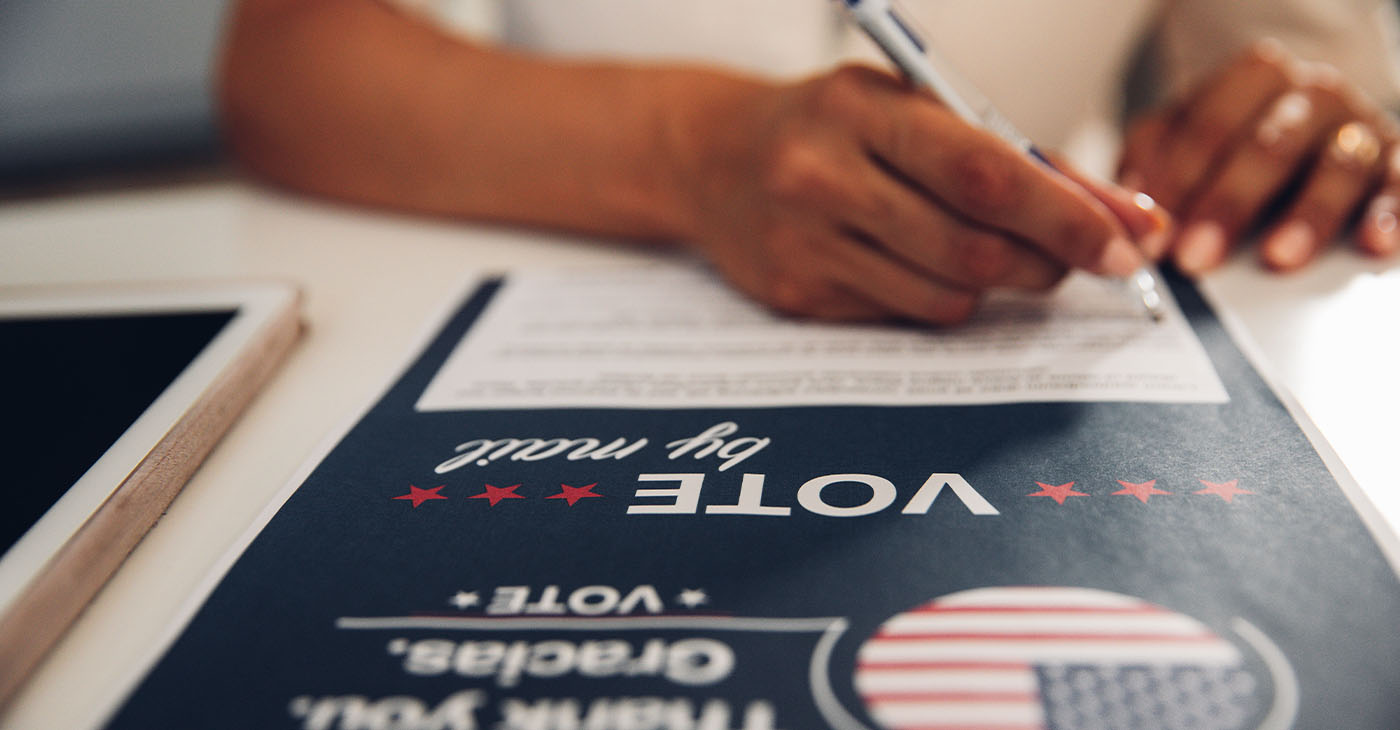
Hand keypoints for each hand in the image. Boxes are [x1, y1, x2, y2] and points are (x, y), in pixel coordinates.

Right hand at [672, 65, 1163, 324]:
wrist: (712, 159)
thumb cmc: (835, 126)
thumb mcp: (916, 108)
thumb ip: (1013, 156)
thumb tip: (1120, 217)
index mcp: (862, 110)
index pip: (983, 174)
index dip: (1065, 215)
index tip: (1126, 243)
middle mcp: (823, 177)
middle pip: (970, 248)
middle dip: (1047, 262)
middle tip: (1081, 258)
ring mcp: (805, 243)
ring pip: (945, 297)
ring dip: (998, 286)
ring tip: (992, 252)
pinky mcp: (795, 296)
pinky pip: (904, 316)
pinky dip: (939, 298)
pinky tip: (921, 263)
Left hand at [1119, 40, 1399, 273]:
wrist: (1311, 122)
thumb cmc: (1239, 137)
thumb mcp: (1185, 135)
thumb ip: (1153, 159)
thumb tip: (1131, 204)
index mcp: (1256, 77)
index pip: (1211, 123)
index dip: (1179, 178)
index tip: (1155, 229)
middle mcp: (1314, 94)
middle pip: (1270, 145)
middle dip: (1228, 204)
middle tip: (1195, 255)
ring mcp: (1358, 127)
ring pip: (1338, 164)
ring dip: (1306, 215)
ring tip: (1276, 258)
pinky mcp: (1394, 163)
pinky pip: (1399, 186)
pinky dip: (1389, 215)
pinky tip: (1371, 245)